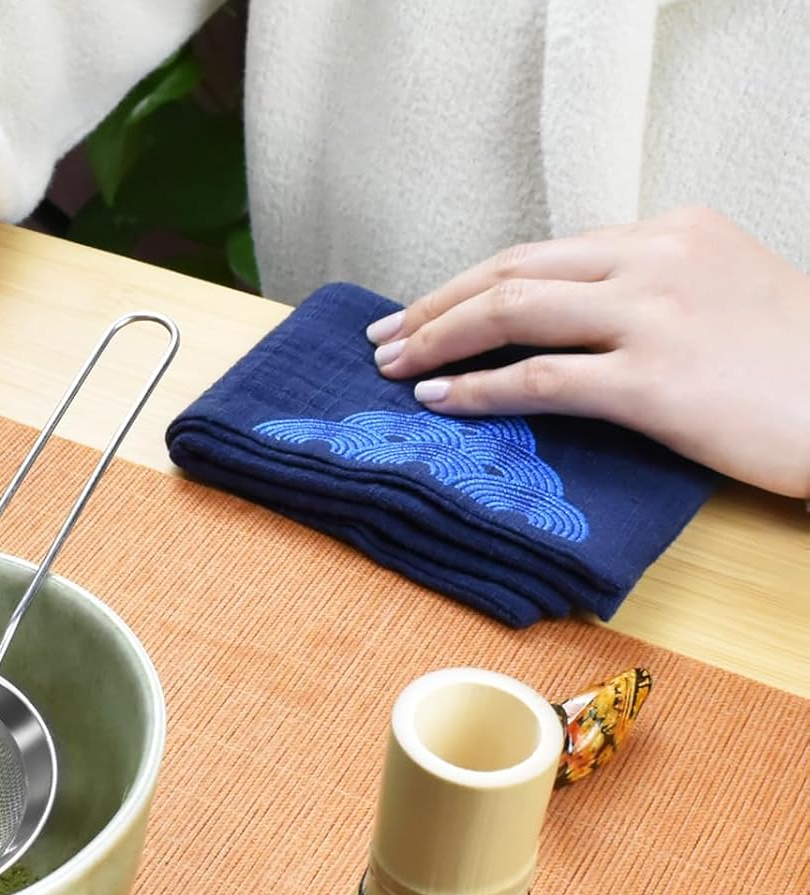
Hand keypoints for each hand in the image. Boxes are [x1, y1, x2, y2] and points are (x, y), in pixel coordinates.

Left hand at [366, 207, 809, 498]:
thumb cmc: (795, 364)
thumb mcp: (722, 294)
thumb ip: (649, 291)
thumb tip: (572, 318)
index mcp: (671, 233)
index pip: (543, 253)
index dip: (470, 282)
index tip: (422, 310)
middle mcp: (656, 259)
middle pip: (513, 272)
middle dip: (435, 305)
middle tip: (384, 338)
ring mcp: (653, 316)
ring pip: (514, 313)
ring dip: (439, 341)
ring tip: (393, 368)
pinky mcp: (653, 381)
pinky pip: (541, 380)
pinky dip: (477, 390)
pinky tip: (437, 403)